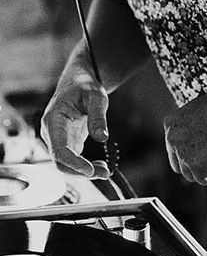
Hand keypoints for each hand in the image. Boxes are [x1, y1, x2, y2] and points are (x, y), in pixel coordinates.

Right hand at [40, 55, 110, 178]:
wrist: (78, 83)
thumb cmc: (85, 86)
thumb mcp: (96, 97)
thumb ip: (98, 117)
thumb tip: (102, 138)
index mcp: (53, 120)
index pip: (58, 149)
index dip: (73, 162)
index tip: (90, 170)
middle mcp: (51, 133)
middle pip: (60, 162)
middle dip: (80, 171)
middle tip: (104, 173)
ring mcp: (57, 139)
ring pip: (66, 164)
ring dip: (84, 171)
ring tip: (106, 171)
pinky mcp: (66, 143)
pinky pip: (73, 160)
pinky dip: (86, 166)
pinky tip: (102, 166)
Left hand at [164, 93, 206, 185]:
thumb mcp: (200, 108)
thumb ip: (190, 122)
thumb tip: (193, 131)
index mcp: (171, 124)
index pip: (173, 146)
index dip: (188, 150)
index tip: (201, 150)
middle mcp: (173, 140)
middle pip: (179, 164)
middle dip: (193, 165)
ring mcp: (184, 156)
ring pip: (191, 174)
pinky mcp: (197, 170)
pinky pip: (206, 179)